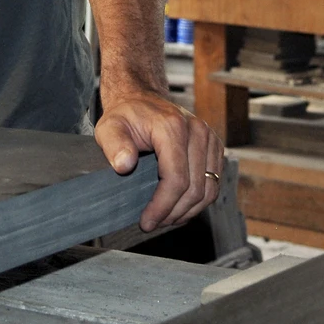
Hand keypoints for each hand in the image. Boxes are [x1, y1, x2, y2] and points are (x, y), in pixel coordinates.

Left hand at [95, 90, 224, 232]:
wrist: (142, 99)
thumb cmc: (125, 117)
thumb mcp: (109, 128)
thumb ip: (114, 145)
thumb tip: (124, 165)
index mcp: (173, 127)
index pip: (176, 178)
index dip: (162, 206)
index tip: (145, 222)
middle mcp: (197, 131)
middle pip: (195, 188)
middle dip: (173, 213)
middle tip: (152, 224)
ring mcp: (209, 138)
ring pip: (208, 190)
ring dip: (187, 211)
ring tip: (165, 219)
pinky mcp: (214, 147)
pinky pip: (213, 183)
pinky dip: (198, 202)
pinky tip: (178, 208)